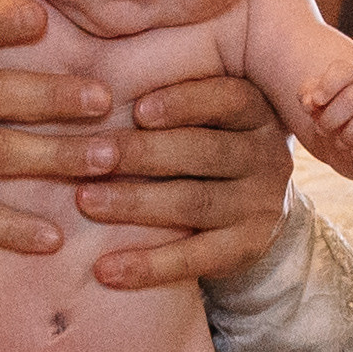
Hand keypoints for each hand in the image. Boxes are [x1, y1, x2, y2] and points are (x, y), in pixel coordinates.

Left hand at [78, 71, 293, 287]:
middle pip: (203, 152)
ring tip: (85, 201)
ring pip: (194, 203)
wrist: (255, 209)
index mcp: (256, 112)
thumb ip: (171, 99)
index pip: (227, 99)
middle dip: (143, 154)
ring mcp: (260, 205)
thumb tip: (97, 82)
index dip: (183, 102)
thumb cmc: (207, 146)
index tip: (138, 111)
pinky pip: (194, 258)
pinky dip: (146, 265)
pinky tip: (105, 269)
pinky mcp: (248, 249)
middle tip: (91, 156)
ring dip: (135, 203)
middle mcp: (267, 156)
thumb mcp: (207, 115)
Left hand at [299, 45, 352, 179]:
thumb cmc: (338, 114)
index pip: (345, 70)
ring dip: (350, 135)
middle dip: (330, 119)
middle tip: (322, 129)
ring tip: (340, 143)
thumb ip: (308, 95)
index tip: (315, 102)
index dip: (327, 86)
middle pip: (352, 98)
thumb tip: (309, 102)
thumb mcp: (320, 103)